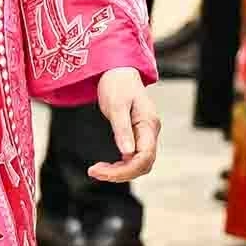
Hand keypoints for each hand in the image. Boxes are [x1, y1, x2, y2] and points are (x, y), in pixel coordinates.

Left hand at [86, 68, 158, 182]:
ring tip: (96, 170)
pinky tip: (105, 166)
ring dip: (119, 171)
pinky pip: (133, 157)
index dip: (125, 169)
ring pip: (139, 164)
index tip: (101, 171)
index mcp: (149, 124)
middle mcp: (151, 132)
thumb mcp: (116, 105)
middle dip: (120, 173)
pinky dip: (120, 165)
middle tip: (94, 172)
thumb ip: (122, 129)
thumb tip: (127, 154)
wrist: (118, 72)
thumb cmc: (117, 85)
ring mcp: (145, 135)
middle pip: (143, 164)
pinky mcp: (137, 136)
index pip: (145, 157)